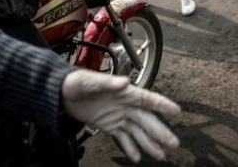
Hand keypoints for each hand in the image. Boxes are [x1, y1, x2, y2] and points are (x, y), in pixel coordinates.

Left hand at [61, 70, 180, 162]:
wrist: (60, 93)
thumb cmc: (75, 82)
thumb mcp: (90, 81)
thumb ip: (108, 82)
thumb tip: (124, 82)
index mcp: (124, 93)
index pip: (147, 99)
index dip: (162, 105)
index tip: (177, 111)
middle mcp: (125, 105)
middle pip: (147, 120)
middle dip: (160, 132)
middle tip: (174, 144)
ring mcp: (118, 116)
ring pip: (138, 131)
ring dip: (149, 143)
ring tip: (161, 156)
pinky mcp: (109, 125)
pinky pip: (123, 137)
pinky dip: (130, 147)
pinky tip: (137, 157)